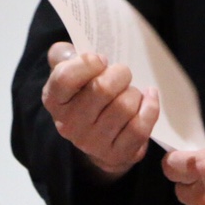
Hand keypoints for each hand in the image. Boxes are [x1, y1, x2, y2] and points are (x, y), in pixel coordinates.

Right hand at [41, 42, 160, 178]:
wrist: (99, 136)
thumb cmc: (86, 94)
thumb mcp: (70, 71)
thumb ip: (64, 54)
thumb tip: (70, 50)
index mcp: (54, 100)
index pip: (65, 77)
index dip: (88, 63)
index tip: (101, 60)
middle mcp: (68, 124)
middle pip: (102, 89)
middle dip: (120, 74)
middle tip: (121, 74)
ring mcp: (91, 142)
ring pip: (125, 106)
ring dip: (134, 93)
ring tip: (129, 92)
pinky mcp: (115, 154)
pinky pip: (140, 126)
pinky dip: (150, 107)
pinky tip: (149, 98)